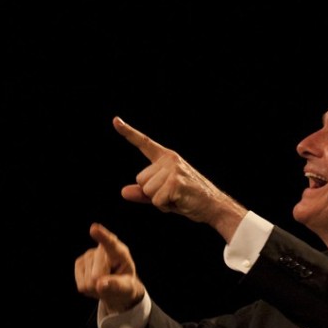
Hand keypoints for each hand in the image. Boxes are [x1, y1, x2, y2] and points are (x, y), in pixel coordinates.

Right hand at [74, 223, 144, 314]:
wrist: (116, 287)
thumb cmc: (125, 285)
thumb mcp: (128, 288)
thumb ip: (117, 286)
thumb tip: (100, 284)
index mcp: (119, 252)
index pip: (110, 243)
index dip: (102, 236)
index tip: (94, 229)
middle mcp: (102, 250)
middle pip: (96, 276)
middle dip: (102, 286)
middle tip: (111, 284)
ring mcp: (88, 255)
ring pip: (88, 282)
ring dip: (96, 289)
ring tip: (103, 283)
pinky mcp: (79, 263)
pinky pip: (81, 285)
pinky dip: (89, 290)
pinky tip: (94, 283)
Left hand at [113, 116, 245, 238]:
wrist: (212, 206)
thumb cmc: (187, 199)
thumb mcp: (162, 194)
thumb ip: (142, 193)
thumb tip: (123, 192)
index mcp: (165, 158)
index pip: (144, 143)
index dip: (128, 132)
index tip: (115, 121)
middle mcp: (169, 160)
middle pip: (141, 180)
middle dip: (152, 193)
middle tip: (172, 194)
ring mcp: (173, 170)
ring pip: (148, 191)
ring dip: (159, 201)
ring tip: (177, 198)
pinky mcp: (176, 182)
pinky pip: (157, 200)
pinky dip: (165, 206)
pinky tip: (179, 202)